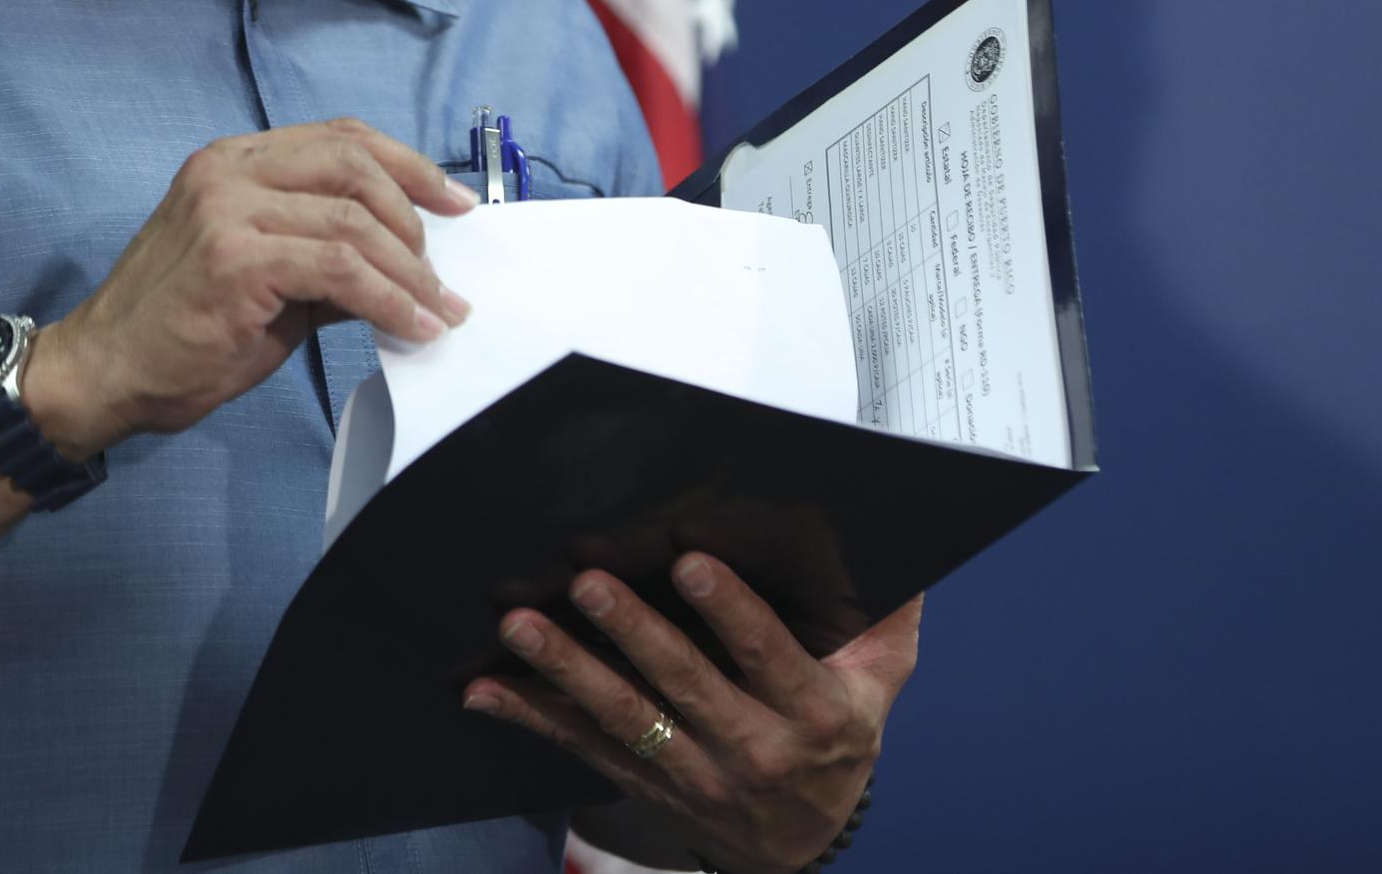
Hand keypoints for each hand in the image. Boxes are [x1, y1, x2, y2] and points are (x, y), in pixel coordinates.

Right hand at [27, 118, 475, 448]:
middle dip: (417, 214)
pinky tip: (413, 326)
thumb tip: (402, 266)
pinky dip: (390, 300)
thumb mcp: (265, 280)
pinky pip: (342, 270)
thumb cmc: (178, 332)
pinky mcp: (237, 259)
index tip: (453, 202)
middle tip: (445, 273)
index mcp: (234, 162)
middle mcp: (229, 171)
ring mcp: (230, 210)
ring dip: (412, 274)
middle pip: (355, 164)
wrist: (100, 374)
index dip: (407, 164)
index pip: (340, 137)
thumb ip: (325, 258)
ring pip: (356, 223)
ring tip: (440, 312)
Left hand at [465, 554, 919, 873]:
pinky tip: (483, 689)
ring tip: (520, 628)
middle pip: (684, 688)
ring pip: (623, 721)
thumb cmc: (841, 734)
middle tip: (586, 583)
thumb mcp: (882, 682)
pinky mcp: (645, 786)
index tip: (690, 564)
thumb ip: (889, 616)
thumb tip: (898, 540)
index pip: (768, 659)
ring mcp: (692, 776)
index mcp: (814, 716)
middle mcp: (752, 752)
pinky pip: (582, 750)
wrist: (802, 841)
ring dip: (565, 672)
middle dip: (630, 633)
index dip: (730, 613)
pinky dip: (529, 719)